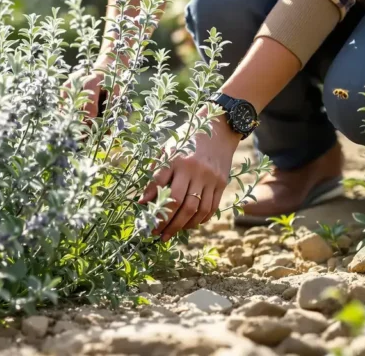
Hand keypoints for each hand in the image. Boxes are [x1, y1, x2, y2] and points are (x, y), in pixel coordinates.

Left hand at [138, 112, 240, 241]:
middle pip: (179, 203)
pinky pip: (210, 207)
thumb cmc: (187, 140)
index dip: (152, 204)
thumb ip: (155, 173)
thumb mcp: (168, 149)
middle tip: (156, 234)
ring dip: (182, 225)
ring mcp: (210, 177)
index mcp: (176, 159)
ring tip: (170, 233)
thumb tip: (143, 200)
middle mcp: (194, 169)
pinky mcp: (221, 183)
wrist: (219, 130)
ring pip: (196, 209)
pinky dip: (199, 220)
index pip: (161, 186)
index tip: (145, 218)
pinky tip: (189, 225)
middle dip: (166, 222)